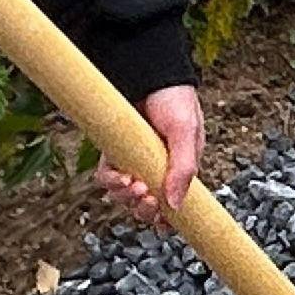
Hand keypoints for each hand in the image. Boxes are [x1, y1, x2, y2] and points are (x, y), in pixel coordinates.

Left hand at [96, 86, 204, 226]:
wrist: (148, 73)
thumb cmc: (174, 99)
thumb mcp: (187, 133)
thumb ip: (184, 168)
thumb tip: (175, 205)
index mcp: (180, 169)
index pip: (173, 206)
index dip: (166, 219)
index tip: (162, 221)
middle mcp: (156, 170)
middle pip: (146, 206)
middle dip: (145, 210)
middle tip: (147, 198)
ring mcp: (133, 163)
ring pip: (124, 196)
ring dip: (127, 197)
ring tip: (134, 184)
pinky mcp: (114, 153)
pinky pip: (107, 177)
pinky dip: (111, 182)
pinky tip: (120, 175)